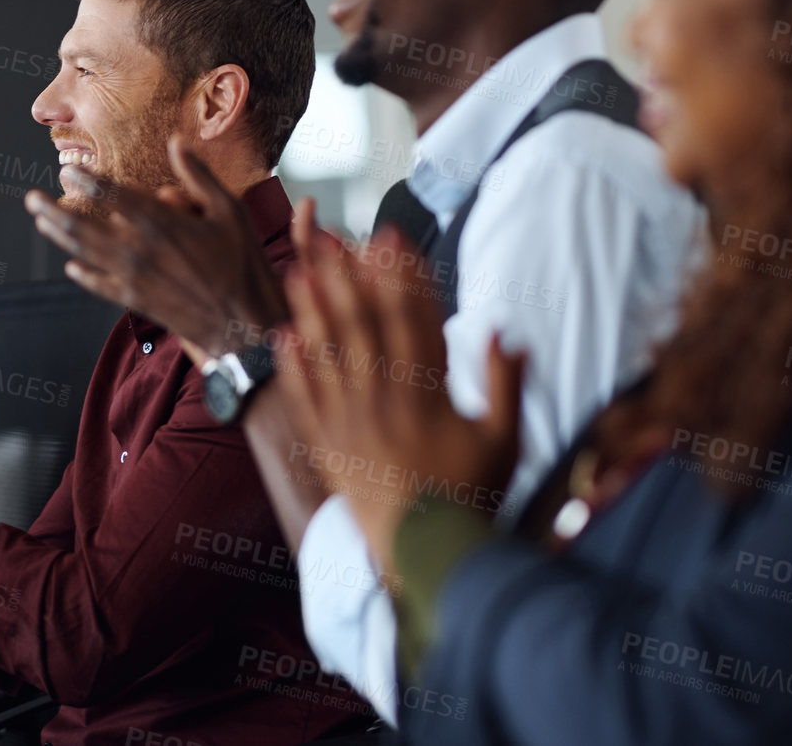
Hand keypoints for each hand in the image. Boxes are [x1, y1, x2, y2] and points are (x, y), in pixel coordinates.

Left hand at [26, 136, 288, 357]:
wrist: (241, 324)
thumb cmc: (242, 264)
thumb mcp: (229, 211)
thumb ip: (198, 175)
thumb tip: (176, 143)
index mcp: (159, 223)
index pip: (110, 194)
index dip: (85, 180)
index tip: (67, 169)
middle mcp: (137, 249)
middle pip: (82, 225)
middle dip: (53, 210)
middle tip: (31, 198)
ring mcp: (131, 277)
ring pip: (83, 253)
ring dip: (58, 236)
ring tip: (41, 222)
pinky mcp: (134, 300)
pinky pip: (98, 284)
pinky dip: (82, 274)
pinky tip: (71, 267)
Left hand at [271, 223, 524, 566]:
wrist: (428, 556)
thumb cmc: (473, 496)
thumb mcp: (505, 440)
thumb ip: (506, 384)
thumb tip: (507, 331)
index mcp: (428, 395)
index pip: (413, 320)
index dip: (400, 275)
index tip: (390, 237)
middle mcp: (384, 402)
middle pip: (363, 326)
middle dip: (347, 276)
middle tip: (330, 235)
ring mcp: (351, 424)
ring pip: (329, 355)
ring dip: (313, 309)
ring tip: (299, 269)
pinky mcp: (329, 447)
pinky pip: (306, 400)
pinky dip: (294, 367)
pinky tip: (284, 336)